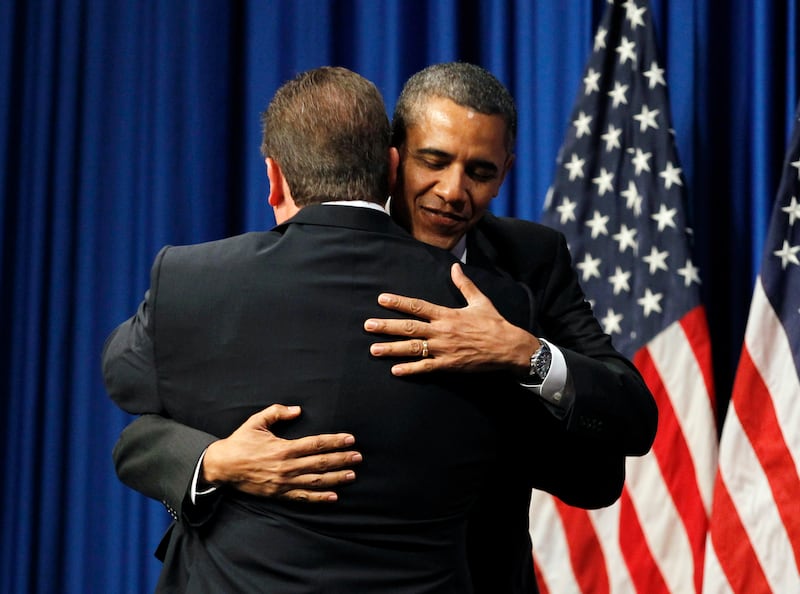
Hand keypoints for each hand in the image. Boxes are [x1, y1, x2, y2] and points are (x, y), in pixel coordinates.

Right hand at [202, 404, 361, 501]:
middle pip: (320, 463)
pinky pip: (302, 498)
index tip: (350, 439)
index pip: (316, 444)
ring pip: (315, 481)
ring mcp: (283, 482)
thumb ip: (277, 412)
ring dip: (336, 478)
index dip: (335, 441)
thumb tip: (298, 410)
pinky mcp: (278, 494)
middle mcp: (286, 466)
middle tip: (358, 457)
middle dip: (342, 459)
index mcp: (283, 448)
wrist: (222, 467)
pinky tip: (333, 497)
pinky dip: (319, 498)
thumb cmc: (240, 442)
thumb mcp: (256, 422)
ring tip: (352, 475)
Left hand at [365, 263, 537, 375]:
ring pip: (412, 348)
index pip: (417, 306)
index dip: (398, 302)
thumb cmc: (494, 323)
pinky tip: (395, 371)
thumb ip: (464, 284)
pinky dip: (410, 369)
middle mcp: (442, 331)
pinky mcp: (449, 364)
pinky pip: (426, 367)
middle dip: (386, 326)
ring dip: (392, 349)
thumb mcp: (479, 301)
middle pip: (408, 328)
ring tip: (373, 349)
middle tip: (368, 325)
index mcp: (447, 314)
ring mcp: (444, 349)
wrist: (508, 347)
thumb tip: (455, 267)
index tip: (381, 299)